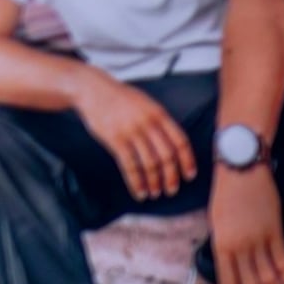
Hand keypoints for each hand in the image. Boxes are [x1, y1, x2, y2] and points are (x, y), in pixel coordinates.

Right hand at [81, 74, 195, 201]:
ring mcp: (132, 132)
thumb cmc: (121, 98)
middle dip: (171, 177)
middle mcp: (148, 123)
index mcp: (159, 114)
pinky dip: (136, 183)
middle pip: (167, 156)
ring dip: (154, 182)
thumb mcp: (146, 103)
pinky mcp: (116, 139)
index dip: (188, 161)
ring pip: (149, 164)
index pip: (180, 141)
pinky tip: (140, 192)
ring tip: (155, 194)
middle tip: (172, 190)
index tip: (190, 176)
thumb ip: (160, 121)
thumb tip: (175, 145)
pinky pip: (130, 166)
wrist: (93, 89)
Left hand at [209, 164, 283, 283]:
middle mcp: (239, 246)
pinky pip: (283, 260)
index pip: (228, 283)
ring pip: (268, 276)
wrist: (241, 169)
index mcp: (221, 244)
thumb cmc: (226, 194)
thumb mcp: (217, 222)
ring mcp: (258, 239)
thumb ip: (225, 247)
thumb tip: (235, 268)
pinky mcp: (274, 231)